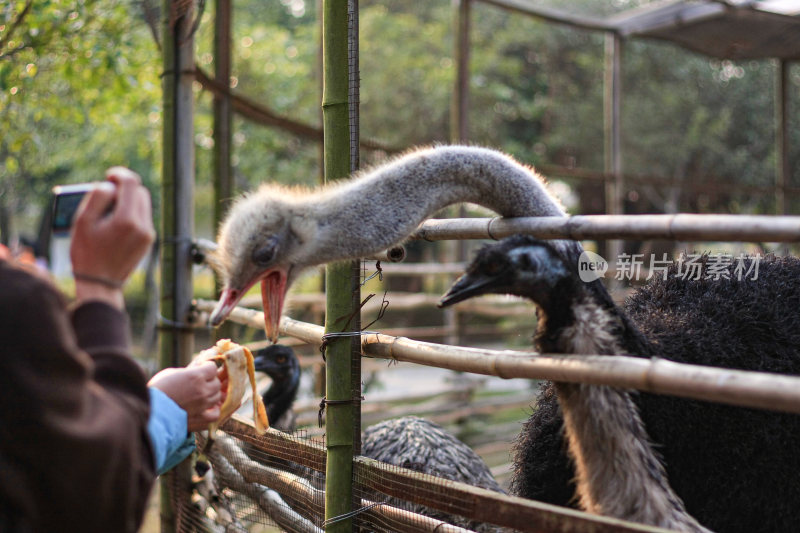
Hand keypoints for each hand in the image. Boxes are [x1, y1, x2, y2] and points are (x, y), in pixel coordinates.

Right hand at [70, 167, 154, 308]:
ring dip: (128, 200)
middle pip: (140, 192)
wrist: (101, 283)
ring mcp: (148, 235)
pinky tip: (115, 221)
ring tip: (109, 208)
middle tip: (107, 192)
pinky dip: (131, 213)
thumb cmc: (87, 253)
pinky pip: (142, 218)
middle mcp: (143, 226)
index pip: (132, 183)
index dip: (120, 174)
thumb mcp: (83, 222)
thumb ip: (96, 198)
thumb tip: (110, 185)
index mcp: (127, 220)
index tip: (109, 176)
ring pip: (143, 205)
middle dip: (124, 188)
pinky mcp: (148, 241)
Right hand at [148, 362, 223, 432]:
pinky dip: (213, 411)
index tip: (202, 369)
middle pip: (216, 383)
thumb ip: (188, 371)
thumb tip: (197, 367)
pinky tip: (207, 408)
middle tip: (201, 383)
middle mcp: (203, 391)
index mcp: (195, 376)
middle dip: (210, 381)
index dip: (207, 367)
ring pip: (217, 397)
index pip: (212, 367)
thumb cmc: (156, 391)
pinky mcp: (201, 420)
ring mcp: (203, 406)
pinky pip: (215, 415)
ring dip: (211, 395)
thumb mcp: (171, 374)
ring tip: (201, 396)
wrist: (149, 413)